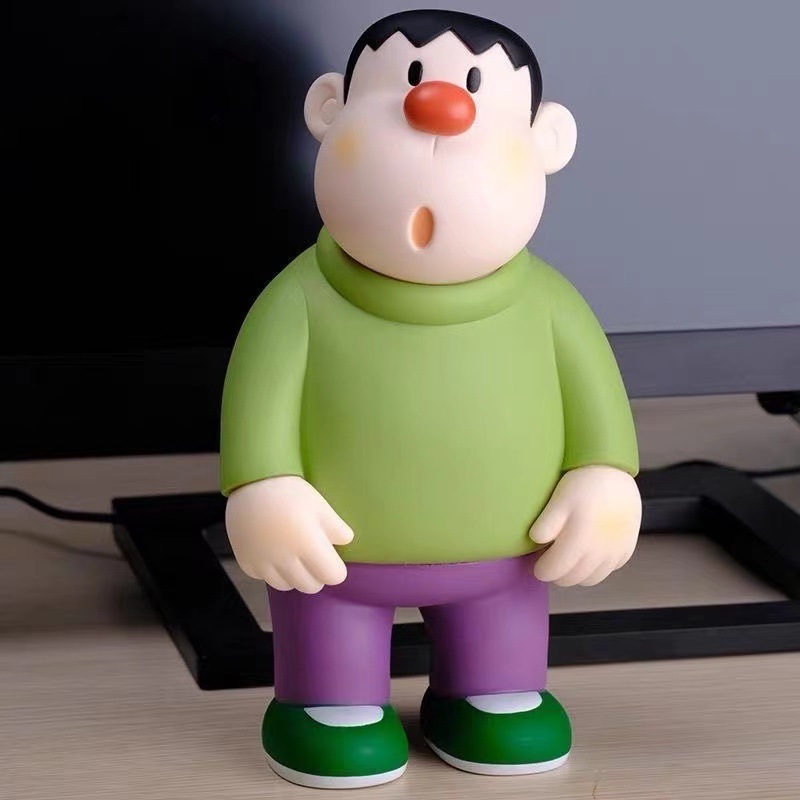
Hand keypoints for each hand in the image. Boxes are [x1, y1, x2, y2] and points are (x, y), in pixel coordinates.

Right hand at [225, 476, 353, 593]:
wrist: (250, 482)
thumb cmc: (290, 491)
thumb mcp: (319, 504)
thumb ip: (336, 528)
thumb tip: (346, 541)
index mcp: (308, 545)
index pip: (332, 576)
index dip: (336, 569)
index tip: (333, 559)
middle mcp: (285, 559)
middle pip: (310, 587)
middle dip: (317, 575)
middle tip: (314, 558)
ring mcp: (263, 563)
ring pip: (286, 586)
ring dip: (294, 576)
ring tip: (293, 556)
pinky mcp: (245, 562)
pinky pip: (263, 578)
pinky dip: (270, 572)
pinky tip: (272, 553)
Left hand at [529, 465, 641, 586]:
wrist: (614, 471)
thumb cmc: (582, 483)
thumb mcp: (558, 500)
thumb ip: (546, 524)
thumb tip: (537, 543)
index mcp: (579, 540)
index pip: (555, 570)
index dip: (542, 571)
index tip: (536, 565)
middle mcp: (600, 551)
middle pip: (572, 579)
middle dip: (557, 575)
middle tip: (550, 562)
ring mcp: (616, 552)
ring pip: (592, 579)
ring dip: (577, 575)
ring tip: (568, 560)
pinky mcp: (627, 548)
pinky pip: (609, 570)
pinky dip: (597, 568)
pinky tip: (589, 554)